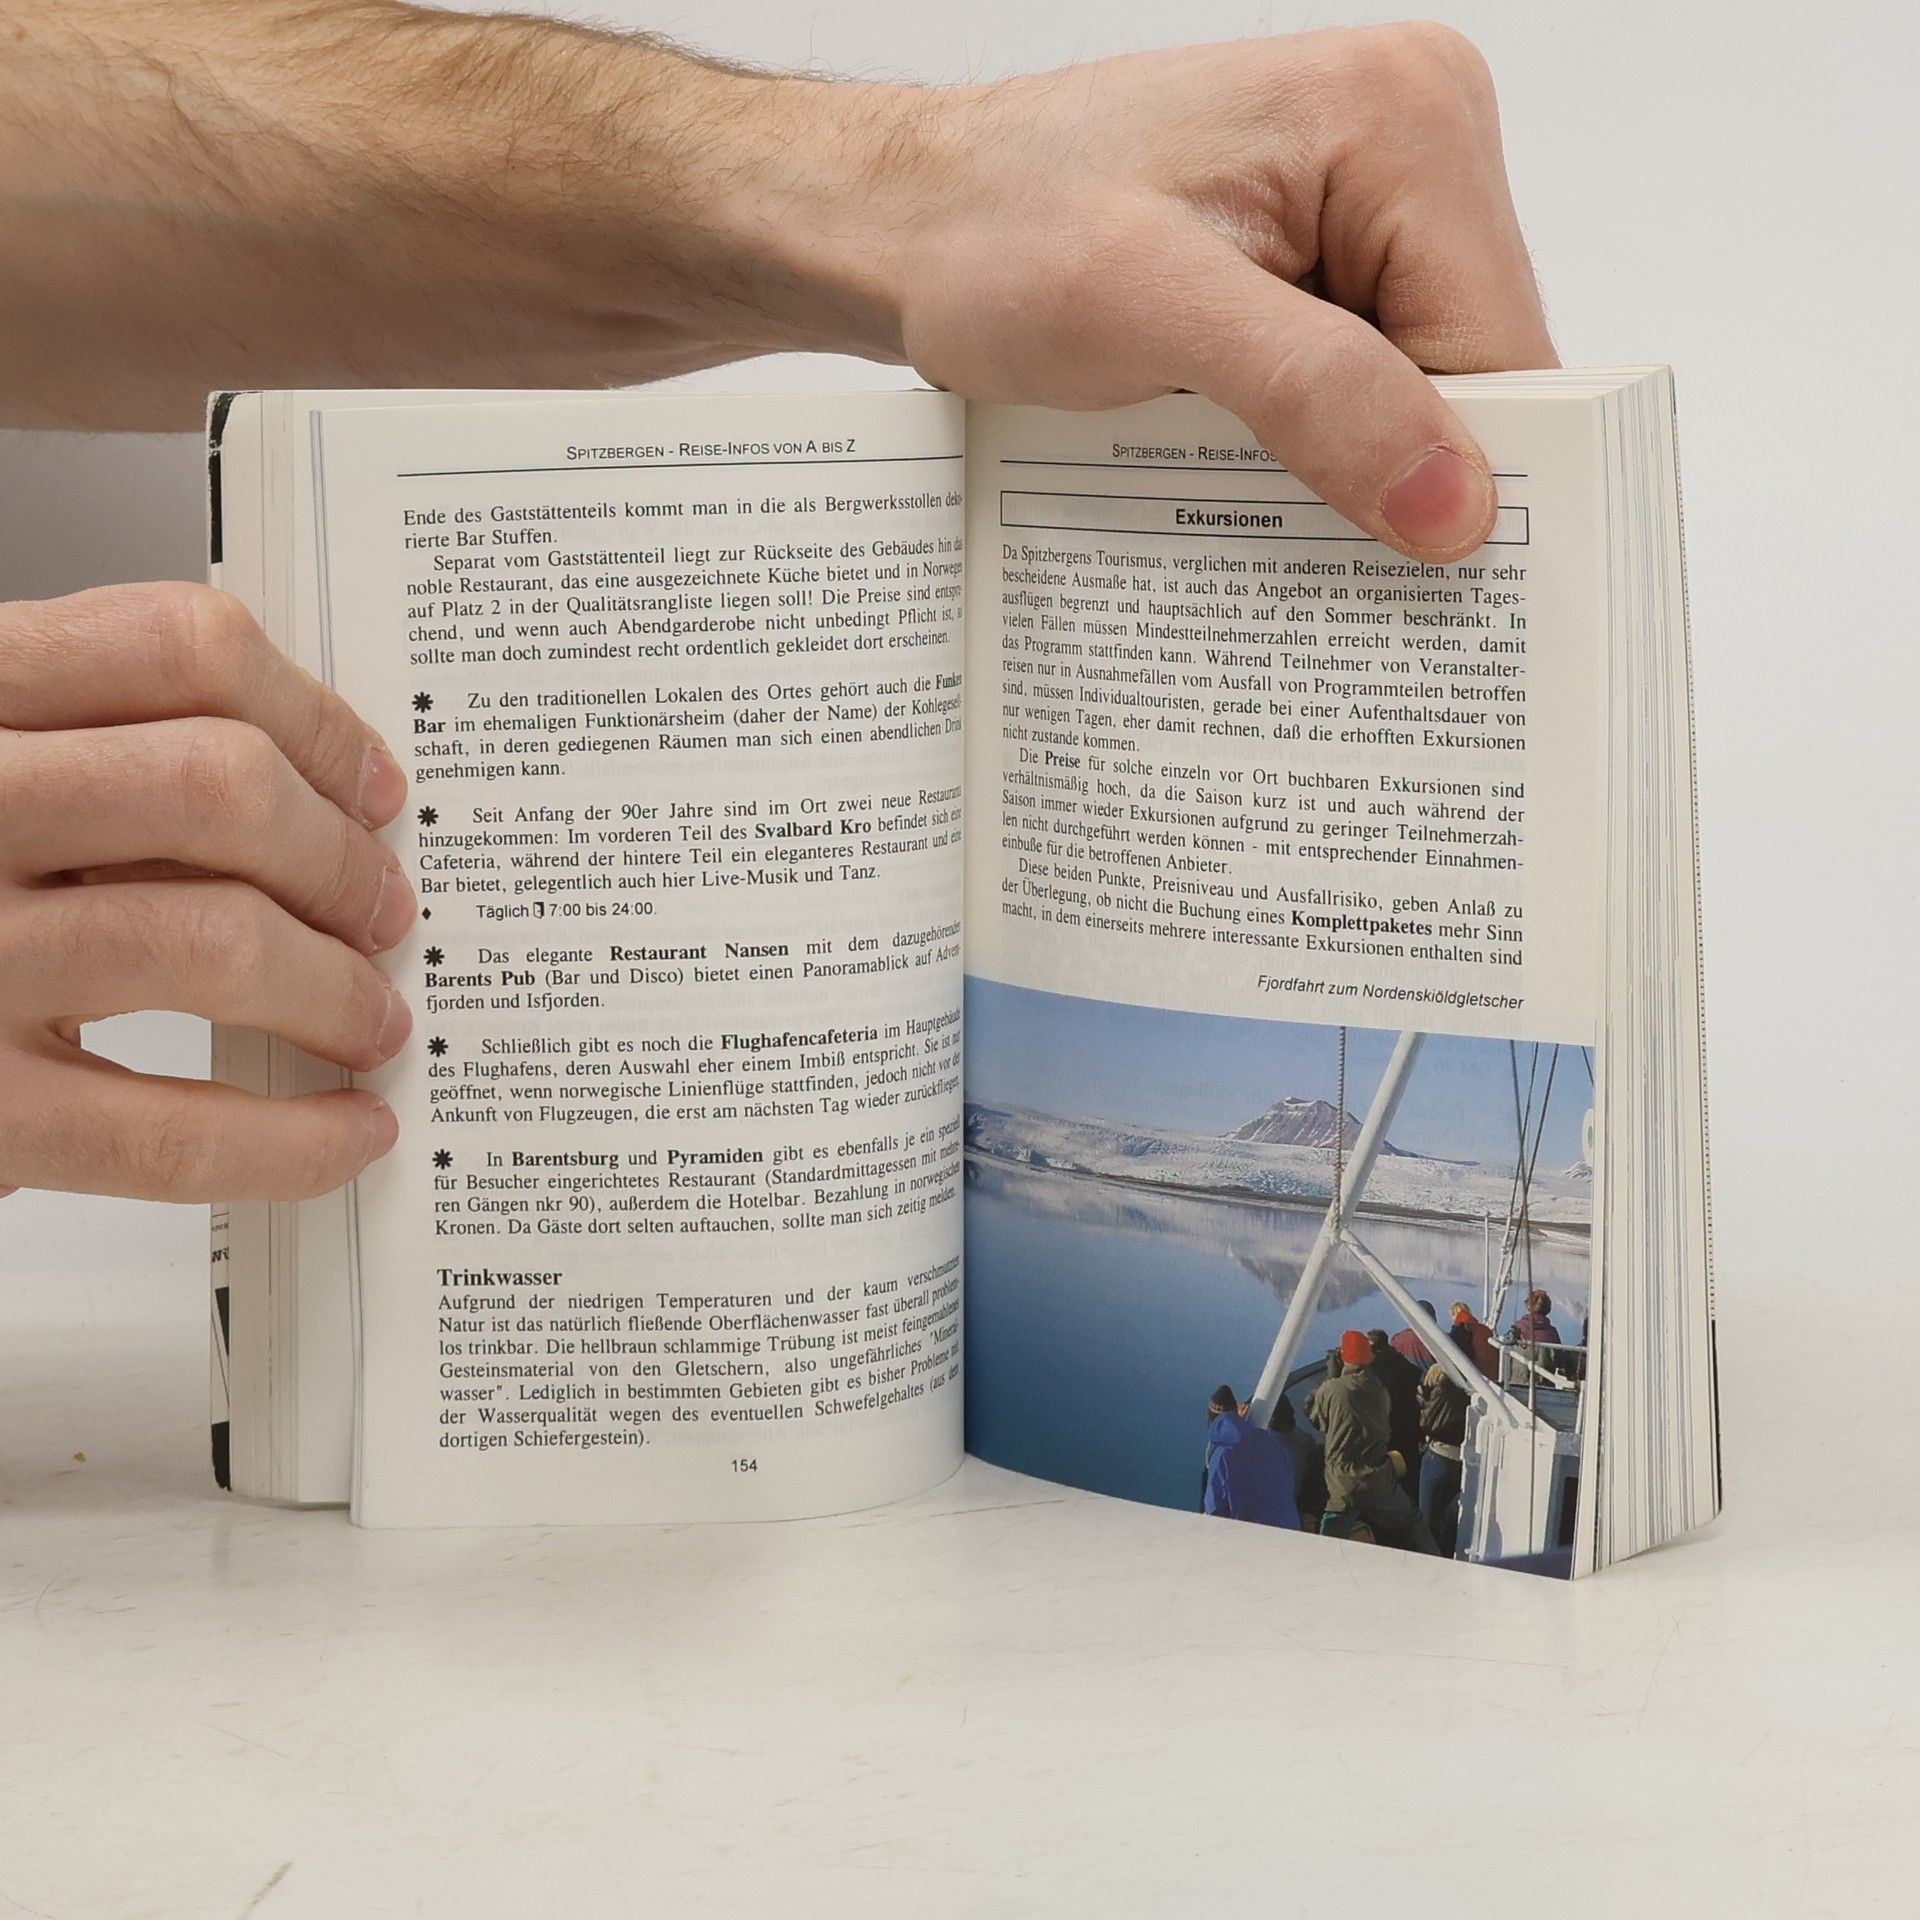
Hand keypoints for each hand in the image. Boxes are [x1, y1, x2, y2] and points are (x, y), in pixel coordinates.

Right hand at [0, 584, 413, 1202]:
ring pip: (213, 942)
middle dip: (340, 861)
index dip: (317, 723)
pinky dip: (289, 1141)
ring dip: (335, 992)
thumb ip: (97, 754)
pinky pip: (166, 1130)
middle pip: (218, 786)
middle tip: (385, 913)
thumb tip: (318, 807)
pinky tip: (343, 1134)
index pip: (178, 648)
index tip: (375, 788)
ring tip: (371, 1020)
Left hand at [876, 25, 1555, 559]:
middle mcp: (1410, 142)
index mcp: (1407, 120)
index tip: (1417, 584)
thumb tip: (1455, 504)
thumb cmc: (995, 232)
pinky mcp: (1320, 253)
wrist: (908, 224)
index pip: (1501, 347)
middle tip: (1323, 565)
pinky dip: (1313, 446)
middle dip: (1402, 476)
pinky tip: (1250, 476)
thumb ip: (1312, 394)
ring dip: (1349, 469)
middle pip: (1470, 371)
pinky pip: (1358, 379)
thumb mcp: (1149, 313)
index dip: (1467, 475)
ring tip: (1260, 507)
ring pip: (1414, 389)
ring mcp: (1366, 199)